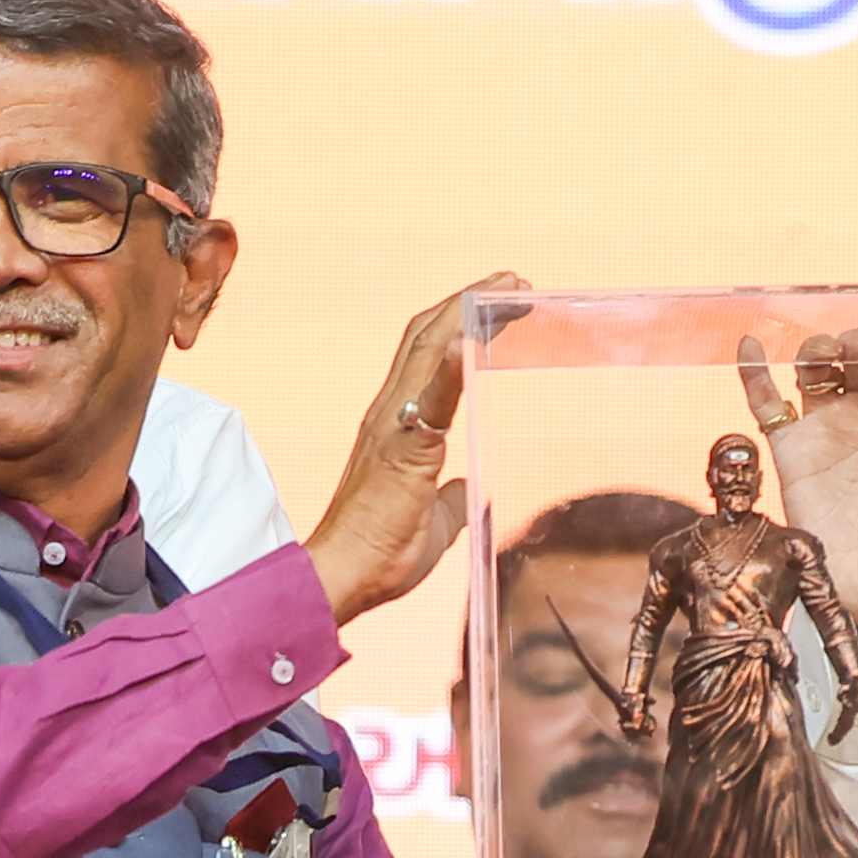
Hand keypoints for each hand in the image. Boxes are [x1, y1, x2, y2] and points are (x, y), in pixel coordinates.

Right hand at [306, 277, 508, 621]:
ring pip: (427, 347)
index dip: (457, 322)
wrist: (344, 577)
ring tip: (509, 287)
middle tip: (513, 280)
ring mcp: (391, 425)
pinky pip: (428, 392)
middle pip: (426, 335)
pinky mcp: (401, 446)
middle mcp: (387, 412)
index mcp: (395, 425)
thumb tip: (464, 495)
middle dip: (467, 301)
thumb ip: (447, 498)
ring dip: (467, 311)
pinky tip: (474, 331)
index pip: (426, 355)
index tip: (495, 303)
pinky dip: (451, 359)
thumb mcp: (433, 519)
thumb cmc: (380, 552)